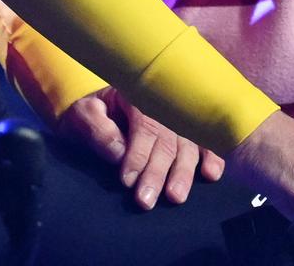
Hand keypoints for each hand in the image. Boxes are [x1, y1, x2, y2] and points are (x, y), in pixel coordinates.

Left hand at [56, 86, 223, 208]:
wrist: (94, 112)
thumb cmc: (87, 115)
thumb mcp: (81, 116)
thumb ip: (97, 129)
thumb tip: (118, 151)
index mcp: (137, 94)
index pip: (145, 126)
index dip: (138, 155)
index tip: (127, 181)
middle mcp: (163, 105)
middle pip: (167, 139)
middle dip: (158, 172)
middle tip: (146, 199)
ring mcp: (179, 118)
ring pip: (188, 145)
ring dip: (184, 172)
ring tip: (176, 196)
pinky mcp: (188, 132)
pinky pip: (205, 143)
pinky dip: (212, 157)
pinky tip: (212, 174)